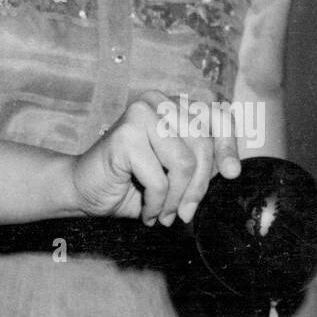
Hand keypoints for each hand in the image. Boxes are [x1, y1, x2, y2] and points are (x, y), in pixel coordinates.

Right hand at [71, 90, 240, 225]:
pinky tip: (148, 212)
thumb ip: (202, 164)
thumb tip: (232, 170)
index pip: (217, 116)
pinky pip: (159, 178)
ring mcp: (140, 114)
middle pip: (202, 146)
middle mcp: (158, 102)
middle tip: (185, 212)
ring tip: (165, 213)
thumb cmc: (132, 182)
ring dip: (176, 199)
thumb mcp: (176, 172)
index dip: (228, 146)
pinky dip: (156, 204)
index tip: (232, 174)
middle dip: (198, 187)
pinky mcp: (125, 135)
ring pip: (184, 164)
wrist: (84, 190)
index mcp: (174, 104)